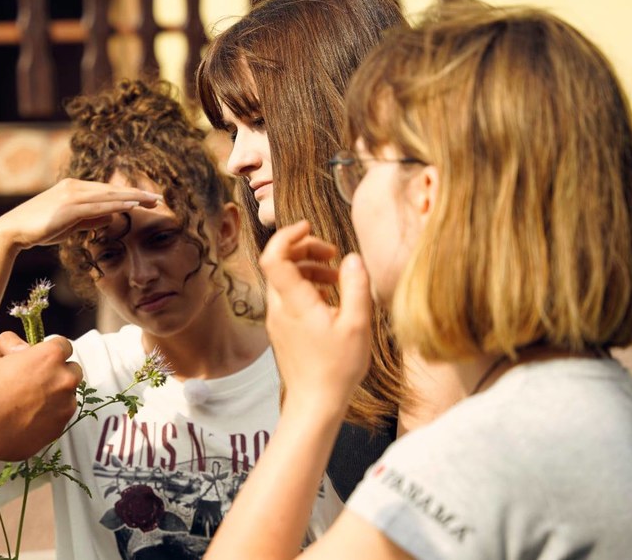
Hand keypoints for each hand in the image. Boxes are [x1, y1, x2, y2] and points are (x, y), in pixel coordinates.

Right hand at [0, 179, 160, 249]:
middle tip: (159, 198)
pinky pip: (99, 205)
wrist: (13, 230)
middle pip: (112, 189)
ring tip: (153, 201)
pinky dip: (117, 204)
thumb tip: (111, 217)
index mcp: (74, 188)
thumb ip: (90, 218)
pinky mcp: (69, 207)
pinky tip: (133, 205)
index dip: (128, 194)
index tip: (148, 198)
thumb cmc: (39, 228)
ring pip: (108, 195)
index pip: (107, 190)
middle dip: (137, 193)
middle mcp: (74, 187)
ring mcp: (71, 195)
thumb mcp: (69, 224)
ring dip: (133, 197)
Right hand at [0, 335, 82, 461]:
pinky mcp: (60, 428)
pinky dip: (50, 416)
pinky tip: (28, 419)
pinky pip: (60, 417)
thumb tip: (27, 353)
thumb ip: (22, 354)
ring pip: (68, 396)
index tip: (45, 358)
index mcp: (51, 356)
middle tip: (39, 381)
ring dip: (56, 396)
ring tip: (30, 404)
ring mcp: (65, 406)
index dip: (53, 351)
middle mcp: (64, 379)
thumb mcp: (0, 359)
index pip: (65, 346)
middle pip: (73, 371)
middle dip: (60, 373)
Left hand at [259, 221, 372, 412]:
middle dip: (304, 249)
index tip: (308, 227)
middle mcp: (279, 307)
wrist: (314, 404)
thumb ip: (356, 287)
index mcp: (294, 302)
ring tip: (336, 276)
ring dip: (308, 268)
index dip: (287, 235)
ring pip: (284, 279)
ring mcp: (277, 319)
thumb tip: (352, 258)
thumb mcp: (357, 325)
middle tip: (332, 253)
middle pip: (280, 262)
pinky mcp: (281, 329)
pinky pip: (288, 297)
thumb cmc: (337, 368)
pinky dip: (306, 287)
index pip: (274, 256)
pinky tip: (329, 298)